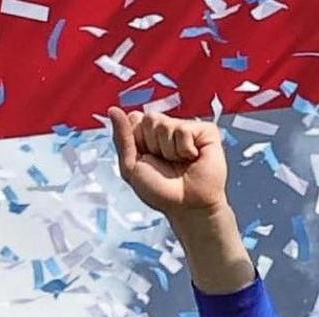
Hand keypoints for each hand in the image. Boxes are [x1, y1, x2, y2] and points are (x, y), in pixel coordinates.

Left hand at [109, 106, 228, 220]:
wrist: (186, 205)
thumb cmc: (159, 190)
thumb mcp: (130, 166)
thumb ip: (122, 137)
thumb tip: (113, 110)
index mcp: (148, 135)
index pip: (134, 119)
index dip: (136, 141)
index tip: (144, 158)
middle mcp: (167, 129)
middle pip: (149, 119)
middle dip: (151, 145)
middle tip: (163, 162)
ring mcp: (186, 128)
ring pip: (165, 124)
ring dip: (167, 150)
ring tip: (178, 162)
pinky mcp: (206, 131)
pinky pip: (184, 129)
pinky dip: (183, 149)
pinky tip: (192, 158)